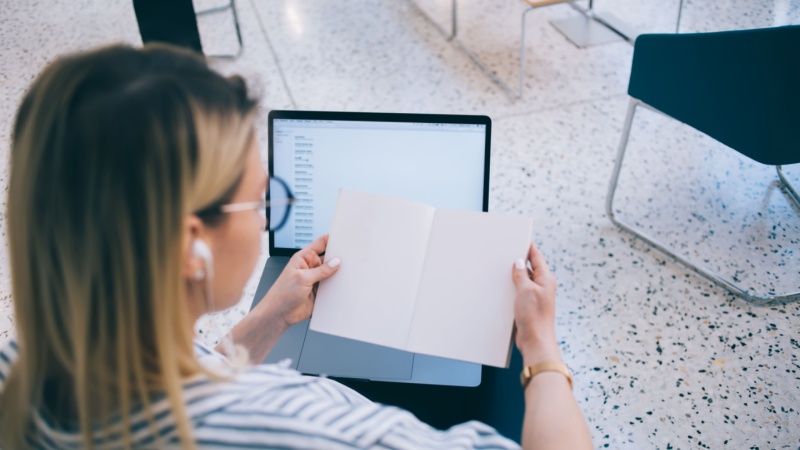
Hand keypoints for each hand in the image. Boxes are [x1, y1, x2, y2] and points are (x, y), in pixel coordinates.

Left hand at [261, 234, 339, 328]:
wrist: (279, 315)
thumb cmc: (282, 294)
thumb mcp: (302, 278)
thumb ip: (321, 270)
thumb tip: (335, 262)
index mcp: (304, 258)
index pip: (321, 244)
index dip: (332, 239)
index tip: (344, 238)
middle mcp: (311, 268)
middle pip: (329, 259)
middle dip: (338, 258)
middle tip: (349, 259)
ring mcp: (316, 280)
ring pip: (332, 274)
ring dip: (338, 275)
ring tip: (347, 274)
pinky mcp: (320, 292)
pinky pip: (332, 287)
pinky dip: (337, 287)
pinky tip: (342, 287)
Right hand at [512, 242, 560, 365]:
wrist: (535, 340)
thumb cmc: (534, 316)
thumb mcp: (526, 290)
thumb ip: (522, 275)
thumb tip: (519, 262)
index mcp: (546, 279)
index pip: (537, 257)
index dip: (529, 247)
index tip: (521, 238)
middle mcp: (542, 286)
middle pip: (530, 268)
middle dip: (519, 260)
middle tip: (507, 252)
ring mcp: (536, 296)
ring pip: (524, 280)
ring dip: (514, 275)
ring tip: (502, 268)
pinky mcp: (529, 306)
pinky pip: (520, 291)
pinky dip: (512, 287)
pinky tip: (503, 287)